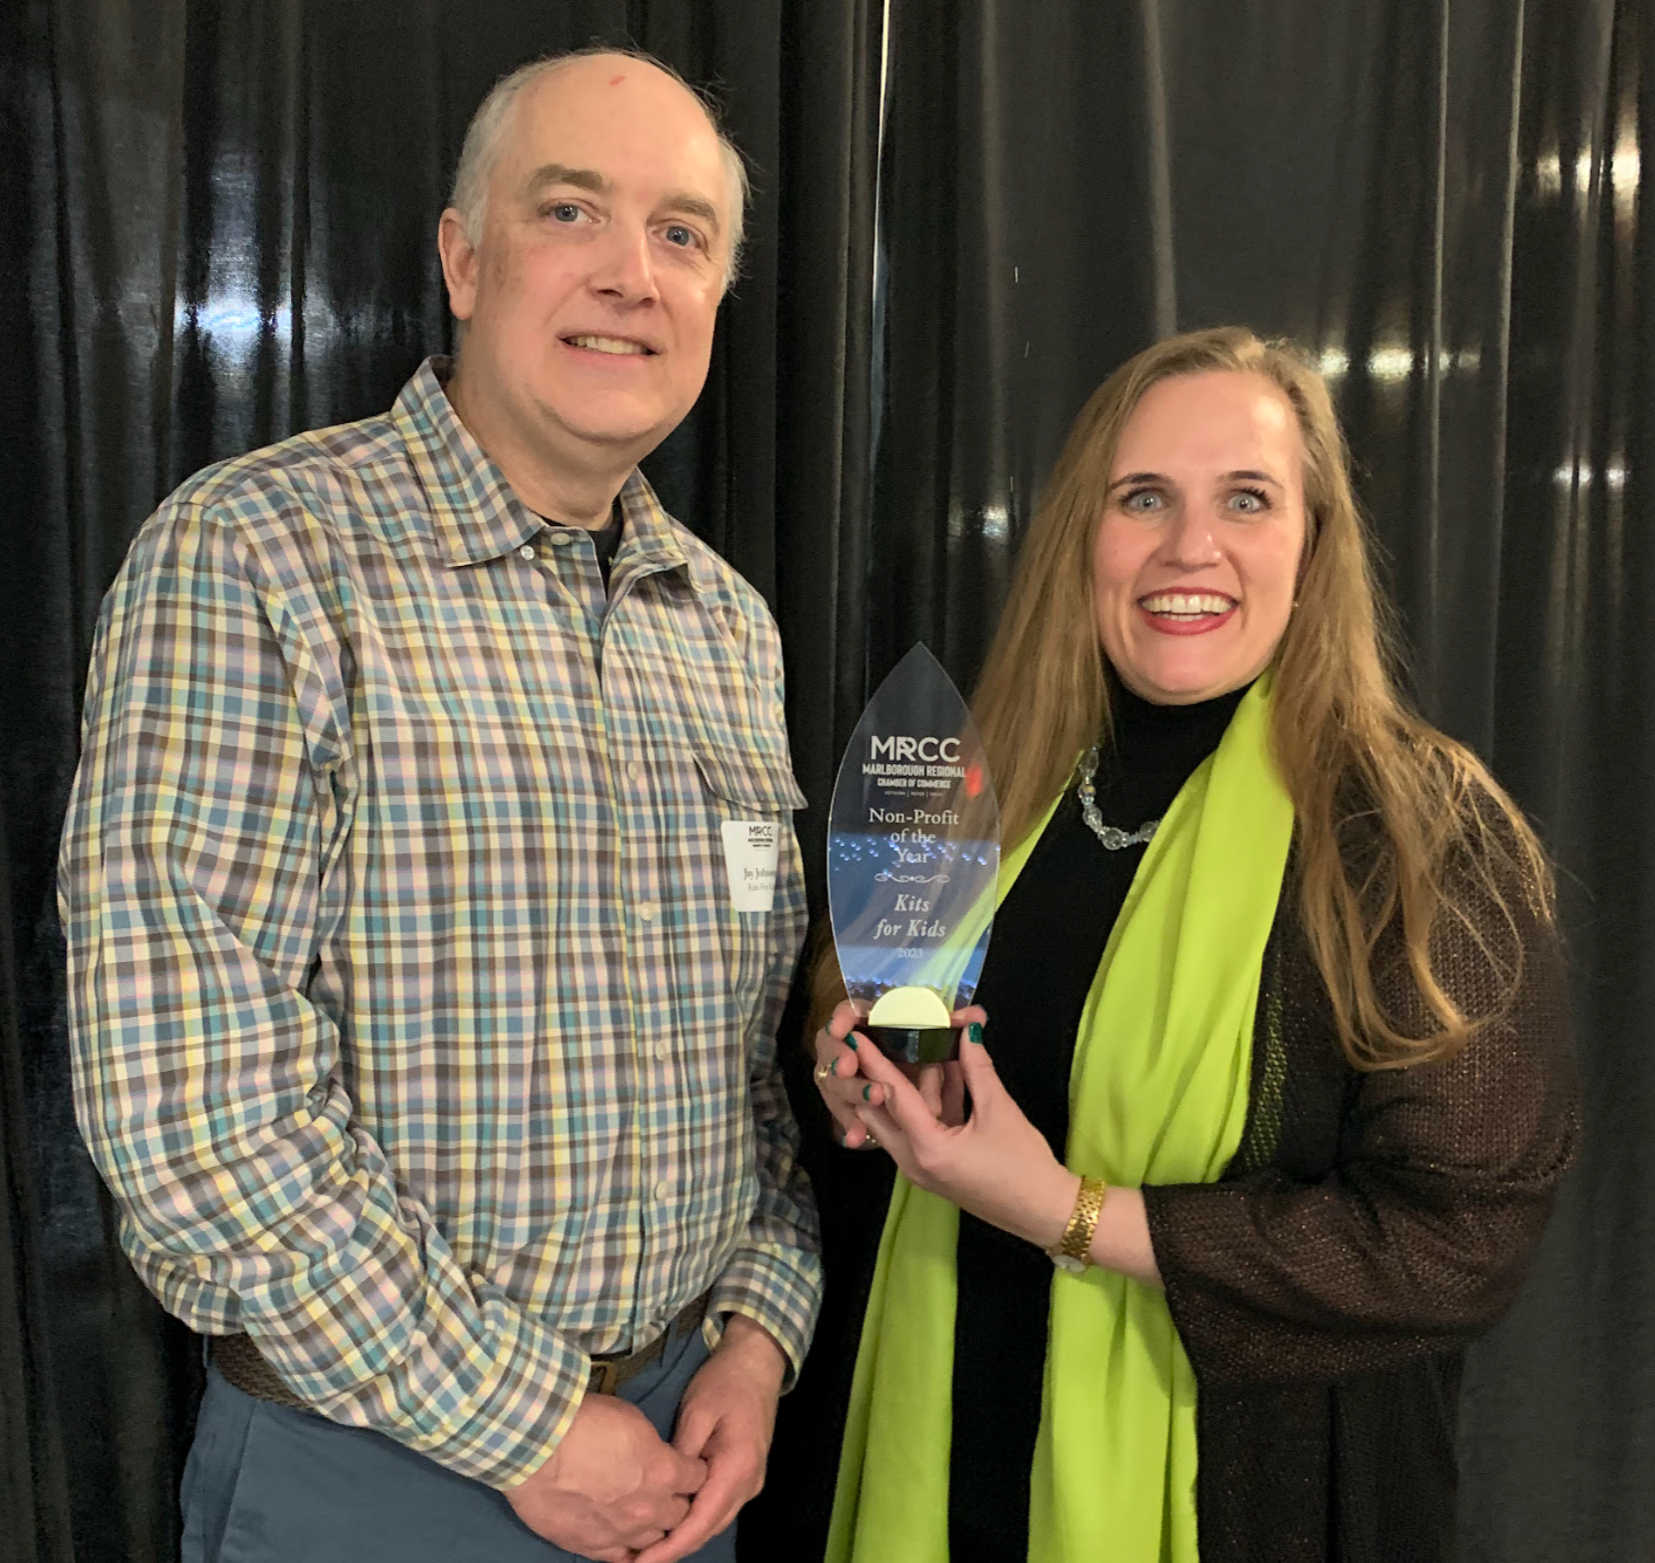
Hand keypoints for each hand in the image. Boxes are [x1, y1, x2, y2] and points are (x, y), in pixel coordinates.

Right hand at [505, 1392, 707, 1561]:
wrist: (538, 1448)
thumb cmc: (585, 1423)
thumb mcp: (632, 1419)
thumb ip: (651, 1447)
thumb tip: (652, 1457)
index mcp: (665, 1472)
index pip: (698, 1477)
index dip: (693, 1470)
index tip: (686, 1466)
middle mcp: (650, 1508)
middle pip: (681, 1514)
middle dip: (677, 1501)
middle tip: (665, 1491)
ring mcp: (622, 1532)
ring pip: (655, 1541)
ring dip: (654, 1527)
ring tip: (642, 1515)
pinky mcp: (594, 1548)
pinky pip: (623, 1559)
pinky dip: (628, 1549)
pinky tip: (625, 1539)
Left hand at [633, 1316, 787, 1562]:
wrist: (757, 1362)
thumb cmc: (725, 1382)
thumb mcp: (697, 1412)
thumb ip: (682, 1454)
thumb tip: (662, 1486)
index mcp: (737, 1469)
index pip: (701, 1521)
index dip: (671, 1547)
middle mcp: (748, 1484)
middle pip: (708, 1529)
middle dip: (673, 1549)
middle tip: (635, 1562)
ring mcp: (749, 1482)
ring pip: (713, 1521)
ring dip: (684, 1537)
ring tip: (647, 1550)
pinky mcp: (744, 1476)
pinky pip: (718, 1508)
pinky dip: (695, 1521)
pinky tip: (670, 1522)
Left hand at [851, 1024, 1078, 1248]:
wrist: (1045, 1212)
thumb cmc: (1024, 1165)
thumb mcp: (1000, 1111)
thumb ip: (977, 1068)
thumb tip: (967, 1029)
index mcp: (926, 1148)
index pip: (892, 1095)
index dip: (874, 1060)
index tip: (856, 1035)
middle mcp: (913, 1161)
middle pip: (883, 1109)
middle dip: (881, 1072)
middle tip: (879, 1037)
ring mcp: (921, 1167)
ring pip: (903, 1117)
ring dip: (912, 1083)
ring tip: (916, 1042)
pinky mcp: (934, 1166)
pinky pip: (920, 1126)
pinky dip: (930, 1099)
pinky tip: (943, 1069)